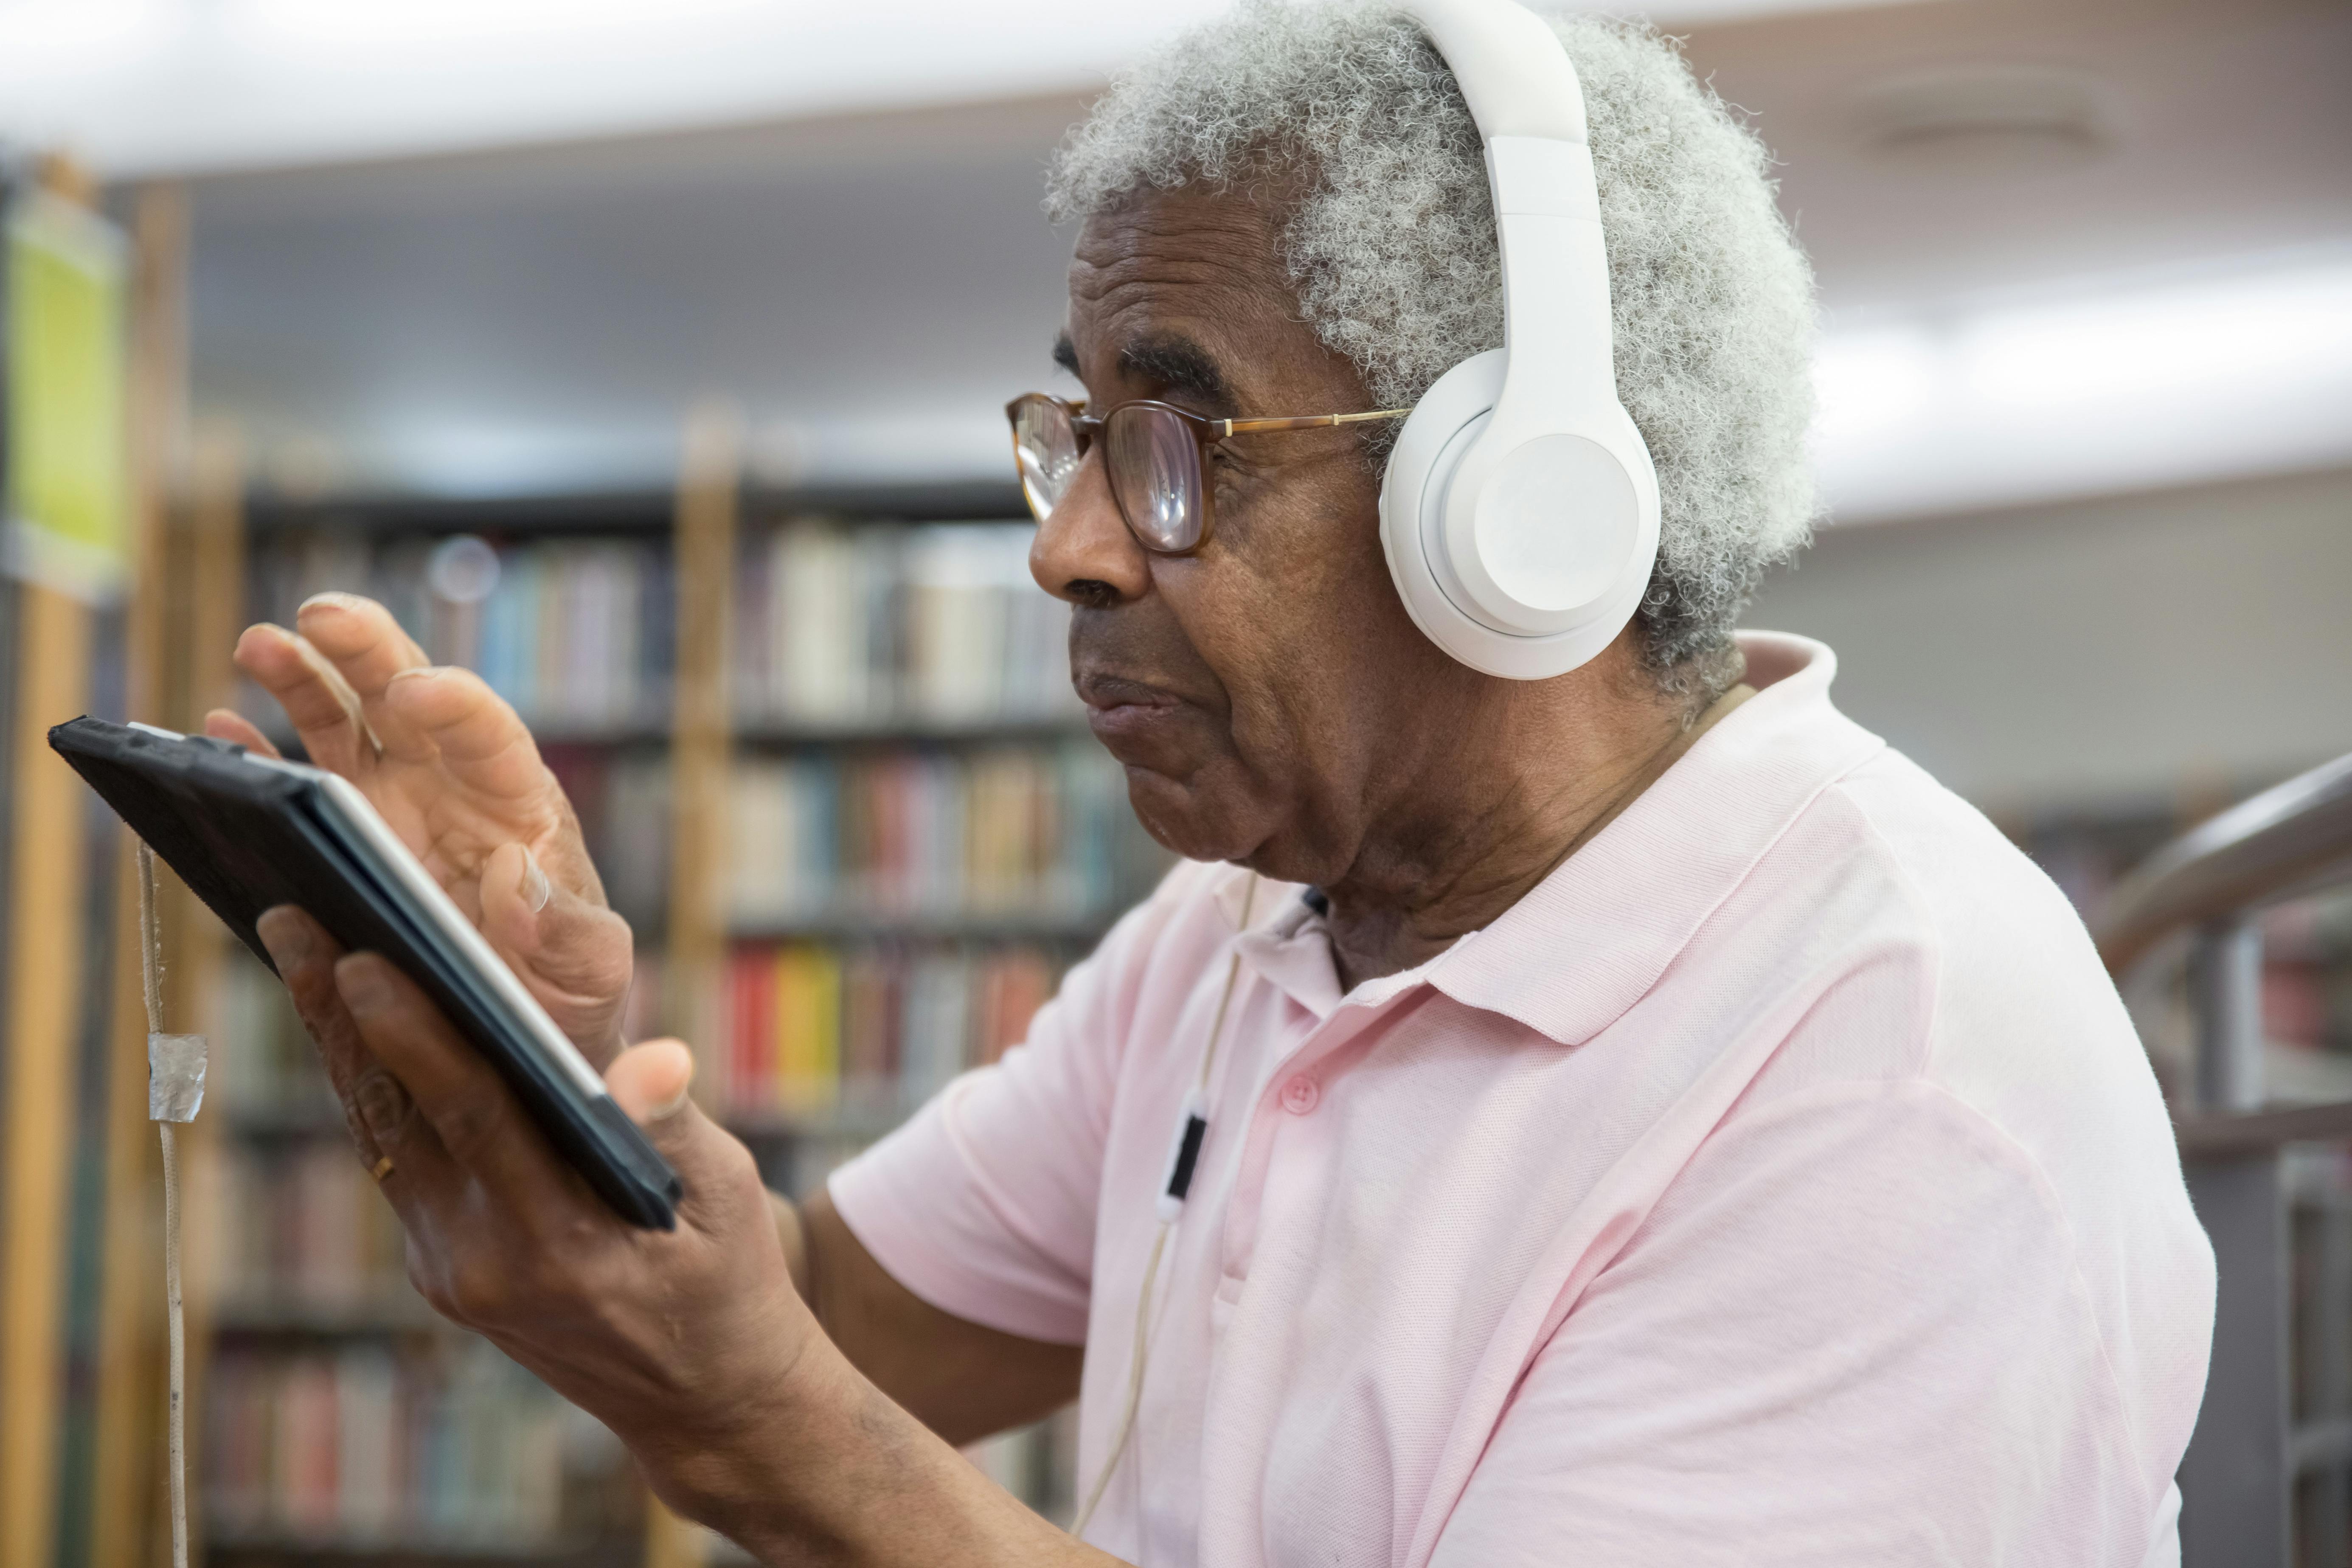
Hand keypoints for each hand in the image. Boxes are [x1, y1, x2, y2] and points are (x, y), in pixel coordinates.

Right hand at [209, 593, 632, 1059]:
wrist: (522, 1012)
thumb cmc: (568, 981)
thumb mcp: (590, 967)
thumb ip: (566, 931)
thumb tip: (514, 877)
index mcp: (515, 799)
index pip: (489, 733)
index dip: (455, 704)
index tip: (416, 690)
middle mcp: (449, 781)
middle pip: (406, 695)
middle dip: (367, 648)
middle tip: (324, 615)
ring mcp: (391, 799)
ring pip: (344, 717)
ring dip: (302, 676)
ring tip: (259, 643)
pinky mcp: (346, 828)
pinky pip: (297, 776)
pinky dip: (259, 752)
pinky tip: (220, 724)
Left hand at [256, 904, 809, 1493]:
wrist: (703, 1402)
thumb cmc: (729, 1283)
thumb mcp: (725, 1200)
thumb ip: (670, 1127)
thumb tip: (653, 1061)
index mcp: (560, 1242)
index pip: (472, 1114)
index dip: (413, 1032)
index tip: (357, 959)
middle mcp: (485, 1260)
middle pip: (396, 1116)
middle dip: (338, 1014)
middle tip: (292, 918)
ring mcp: (454, 1269)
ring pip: (382, 1135)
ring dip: (341, 1041)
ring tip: (300, 948)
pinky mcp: (445, 1267)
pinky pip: (400, 1160)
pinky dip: (376, 1083)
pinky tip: (357, 1020)